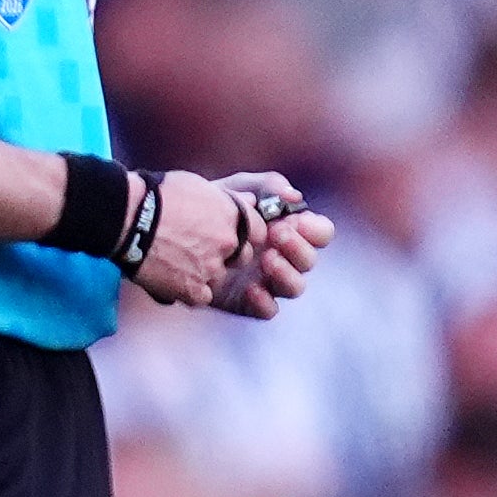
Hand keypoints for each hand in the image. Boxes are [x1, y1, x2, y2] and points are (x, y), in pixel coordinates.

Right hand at [126, 170, 254, 306]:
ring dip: (205, 273)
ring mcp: (212, 268)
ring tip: (179, 262)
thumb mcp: (198, 186)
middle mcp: (228, 243)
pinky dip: (190, 290)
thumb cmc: (157, 195)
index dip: (244, 234)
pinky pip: (202, 296)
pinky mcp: (193, 289)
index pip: (258, 232)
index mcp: (232, 216)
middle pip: (242, 257)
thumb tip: (250, 201)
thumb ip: (227, 198)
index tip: (229, 234)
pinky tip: (174, 278)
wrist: (127, 217)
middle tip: (198, 248)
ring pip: (220, 278)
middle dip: (226, 255)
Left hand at [204, 169, 330, 319]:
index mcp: (290, 230)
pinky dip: (265, 301)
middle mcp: (284, 258)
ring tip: (266, 259)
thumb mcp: (237, 188)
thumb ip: (265, 185)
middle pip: (309, 261)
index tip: (297, 221)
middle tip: (276, 234)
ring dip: (286, 273)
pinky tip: (250, 287)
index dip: (315, 230)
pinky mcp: (248, 302)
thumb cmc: (212, 207)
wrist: (176, 233)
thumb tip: (294, 197)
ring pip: (296, 288)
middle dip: (297, 248)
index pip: (320, 233)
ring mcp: (268, 282)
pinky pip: (269, 310)